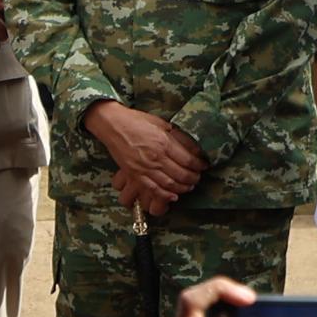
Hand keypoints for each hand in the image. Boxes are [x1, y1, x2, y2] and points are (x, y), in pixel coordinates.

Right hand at [84, 101, 203, 217]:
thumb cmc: (137, 121)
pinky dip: (165, 195)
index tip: (203, 165)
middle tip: (197, 177)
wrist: (112, 125)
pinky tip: (173, 196)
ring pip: (170, 184)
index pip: (188, 160)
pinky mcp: (135, 174)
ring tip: (188, 186)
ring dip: (182, 188)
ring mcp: (144, 168)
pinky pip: (153, 189)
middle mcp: (156, 158)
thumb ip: (178, 137)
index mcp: (164, 143)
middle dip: (193, 178)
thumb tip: (195, 149)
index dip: (199, 165)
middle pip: (182, 175)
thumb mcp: (162, 124)